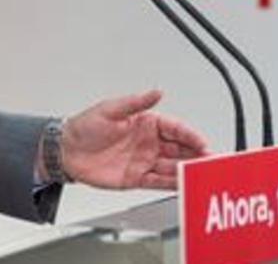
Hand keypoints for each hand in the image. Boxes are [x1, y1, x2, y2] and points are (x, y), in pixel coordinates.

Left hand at [57, 89, 208, 189]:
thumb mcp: (110, 109)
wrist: (66, 151)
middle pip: (179, 149)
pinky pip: (157, 182)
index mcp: (146, 123)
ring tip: (200, 175)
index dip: (190, 136)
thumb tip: (157, 91)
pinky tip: (183, 185)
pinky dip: (171, 184)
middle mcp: (148, 143)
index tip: (201, 142)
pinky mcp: (135, 178)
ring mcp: (143, 161)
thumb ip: (136, 102)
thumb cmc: (85, 127)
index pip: (175, 129)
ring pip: (171, 167)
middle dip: (196, 155)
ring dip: (186, 171)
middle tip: (210, 161)